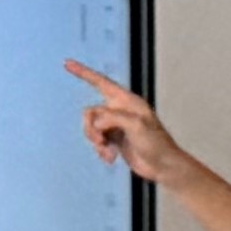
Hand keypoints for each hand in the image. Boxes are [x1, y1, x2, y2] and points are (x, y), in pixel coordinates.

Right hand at [70, 61, 199, 190]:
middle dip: (90, 127)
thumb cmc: (155, 144)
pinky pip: (97, 141)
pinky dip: (100, 150)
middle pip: (91, 112)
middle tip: (100, 140)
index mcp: (127, 101)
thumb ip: (113, 117)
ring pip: (92, 128)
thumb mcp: (136, 125)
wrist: (163, 167)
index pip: (101, 82)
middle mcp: (120, 110)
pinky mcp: (115, 140)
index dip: (83, 72)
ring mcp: (117, 126)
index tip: (67, 63)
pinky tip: (110, 159)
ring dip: (96, 141)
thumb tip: (97, 122)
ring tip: (107, 152)